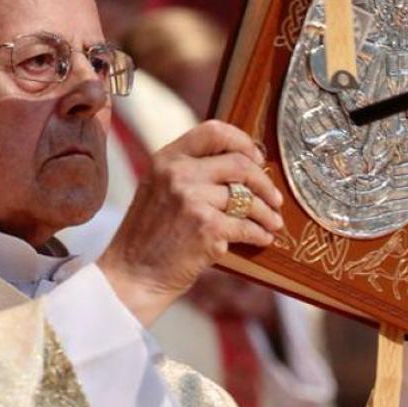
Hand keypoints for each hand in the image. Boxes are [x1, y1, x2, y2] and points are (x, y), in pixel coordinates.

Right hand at [97, 120, 283, 326]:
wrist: (133, 275)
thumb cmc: (149, 236)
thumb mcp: (157, 189)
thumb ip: (188, 171)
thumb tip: (241, 165)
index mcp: (165, 159)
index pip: (213, 131)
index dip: (243, 142)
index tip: (256, 159)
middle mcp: (178, 174)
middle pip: (239, 164)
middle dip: (264, 182)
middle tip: (274, 198)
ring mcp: (192, 200)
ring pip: (247, 198)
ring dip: (266, 213)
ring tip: (272, 222)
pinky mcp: (206, 228)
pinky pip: (247, 226)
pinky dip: (260, 234)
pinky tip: (263, 238)